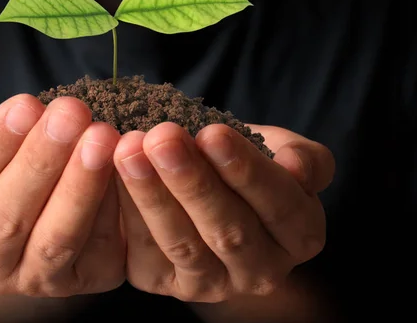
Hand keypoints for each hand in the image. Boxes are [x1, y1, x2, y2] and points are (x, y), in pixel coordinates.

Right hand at [0, 95, 124, 296]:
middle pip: (6, 214)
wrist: (49, 206)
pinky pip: (99, 247)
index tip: (26, 105)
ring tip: (100, 137)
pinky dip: (112, 204)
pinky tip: (122, 166)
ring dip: (80, 184)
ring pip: (55, 237)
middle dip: (41, 159)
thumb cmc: (8, 171)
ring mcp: (32, 280)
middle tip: (69, 114)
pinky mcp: (82, 282)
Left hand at [113, 122, 334, 301]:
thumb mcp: (285, 150)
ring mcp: (212, 283)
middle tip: (161, 138)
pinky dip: (127, 213)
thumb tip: (297, 168)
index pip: (278, 205)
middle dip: (190, 181)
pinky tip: (111, 175)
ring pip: (182, 243)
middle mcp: (261, 271)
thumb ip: (305, 159)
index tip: (213, 133)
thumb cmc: (248, 158)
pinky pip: (144, 253)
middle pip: (228, 230)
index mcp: (300, 235)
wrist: (211, 176)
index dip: (245, 170)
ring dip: (151, 195)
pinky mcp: (166, 283)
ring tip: (129, 152)